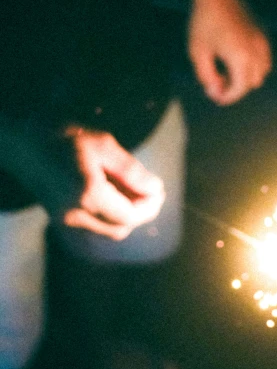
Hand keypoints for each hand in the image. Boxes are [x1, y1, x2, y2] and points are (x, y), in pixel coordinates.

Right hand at [39, 127, 164, 240]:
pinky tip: (113, 194)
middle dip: (140, 212)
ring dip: (126, 215)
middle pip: (122, 228)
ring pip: (109, 231)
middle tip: (149, 190)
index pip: (130, 215)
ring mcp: (65, 220)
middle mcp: (76, 213)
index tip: (159, 189)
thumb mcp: (104, 145)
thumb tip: (155, 189)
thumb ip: (131, 171)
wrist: (24, 143)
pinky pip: (95, 227)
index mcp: (88, 194)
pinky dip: (110, 216)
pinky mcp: (60, 220)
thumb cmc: (65, 137)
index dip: (150, 206)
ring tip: (130, 189)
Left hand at [188, 0, 271, 105]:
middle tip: (218, 83)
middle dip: (236, 88)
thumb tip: (215, 92)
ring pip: (261, 73)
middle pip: (251, 83)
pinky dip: (253, 66)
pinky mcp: (263, 35)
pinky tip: (236, 59)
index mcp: (239, 57)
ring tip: (227, 71)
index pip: (239, 88)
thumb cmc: (204, 21)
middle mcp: (255, 52)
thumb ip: (207, 76)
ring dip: (246, 77)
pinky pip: (264, 60)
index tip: (216, 98)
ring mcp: (262, 43)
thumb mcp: (197, 52)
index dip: (227, 97)